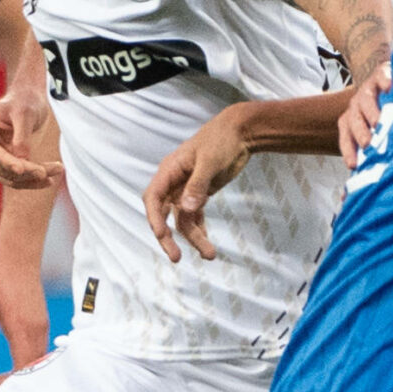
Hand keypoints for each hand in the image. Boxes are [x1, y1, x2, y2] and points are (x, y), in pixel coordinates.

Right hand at [0, 86, 59, 189]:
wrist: (27, 103)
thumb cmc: (23, 101)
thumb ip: (22, 135)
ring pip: (10, 177)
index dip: (6, 161)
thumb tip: (21, 159)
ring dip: (33, 178)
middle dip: (27, 170)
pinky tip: (49, 180)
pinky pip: (16, 179)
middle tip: (52, 169)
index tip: (21, 169)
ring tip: (57, 170)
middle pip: (1, 167)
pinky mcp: (1, 168)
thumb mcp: (24, 112)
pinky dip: (32, 181)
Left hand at [0, 255, 48, 369]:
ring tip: (5, 377)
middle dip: (18, 380)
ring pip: (39, 358)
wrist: (19, 258)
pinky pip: (40, 348)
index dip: (12, 380)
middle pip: (34, 366)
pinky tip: (16, 360)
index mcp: (22, 326)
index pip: (23, 365)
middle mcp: (36, 328)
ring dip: (25, 370)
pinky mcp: (41, 321)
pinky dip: (30, 359)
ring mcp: (41, 325)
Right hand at [143, 106, 252, 262]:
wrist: (240, 133)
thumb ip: (198, 185)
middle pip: (163, 215)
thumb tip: (186, 209)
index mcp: (169, 170)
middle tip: (176, 258)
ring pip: (183, 220)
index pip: (153, 198)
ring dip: (193, 238)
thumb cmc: (222, 141)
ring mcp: (186, 190)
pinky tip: (208, 247)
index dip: (154, 219)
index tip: (162, 235)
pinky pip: (195, 217)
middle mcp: (173, 182)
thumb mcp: (210, 161)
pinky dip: (200, 231)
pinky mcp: (199, 194)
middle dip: (168, 237)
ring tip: (210, 255)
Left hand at [338, 64, 389, 158]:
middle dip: (360, 133)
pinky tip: (390, 88)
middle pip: (354, 119)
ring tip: (380, 122)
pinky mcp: (381, 72)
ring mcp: (368, 88)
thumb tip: (363, 185)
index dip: (349, 151)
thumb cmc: (381, 110)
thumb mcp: (375, 129)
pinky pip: (381, 76)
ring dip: (371, 111)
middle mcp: (357, 105)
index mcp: (351, 120)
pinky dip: (384, 81)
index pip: (346, 138)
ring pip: (365, 100)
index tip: (354, 165)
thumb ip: (372, 150)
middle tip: (368, 144)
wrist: (383, 76)